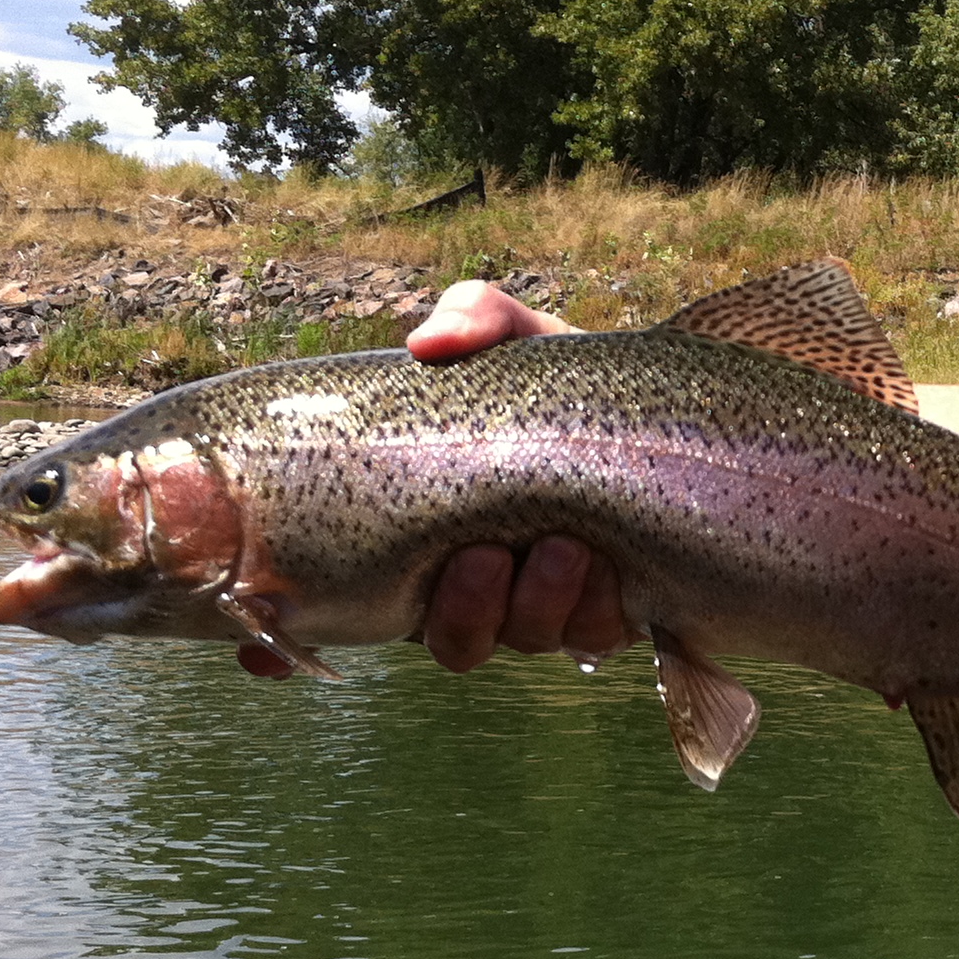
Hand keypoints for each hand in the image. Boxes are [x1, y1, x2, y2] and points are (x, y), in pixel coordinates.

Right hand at [236, 281, 629, 678]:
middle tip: (481, 558)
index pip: (354, 595)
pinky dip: (594, 610)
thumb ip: (476, 317)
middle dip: (463, 611)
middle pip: (447, 636)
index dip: (306, 630)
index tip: (278, 640)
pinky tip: (608, 568)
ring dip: (534, 605)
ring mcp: (546, 602)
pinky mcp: (613, 614)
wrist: (680, 412)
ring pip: (518, 642)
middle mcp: (482, 579)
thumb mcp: (523, 337)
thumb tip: (426, 344)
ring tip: (562, 549)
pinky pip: (591, 640)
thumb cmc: (574, 383)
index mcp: (433, 529)